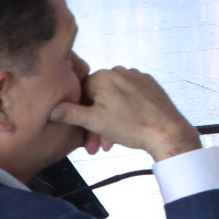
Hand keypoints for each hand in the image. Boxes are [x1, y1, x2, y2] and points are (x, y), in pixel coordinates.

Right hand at [60, 66, 202, 160]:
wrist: (167, 131)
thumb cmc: (132, 126)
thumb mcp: (95, 122)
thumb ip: (70, 113)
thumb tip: (51, 109)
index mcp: (103, 76)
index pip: (80, 93)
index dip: (78, 115)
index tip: (82, 135)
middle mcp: (119, 71)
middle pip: (98, 98)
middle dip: (95, 123)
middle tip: (96, 146)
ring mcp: (136, 77)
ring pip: (113, 100)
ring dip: (108, 121)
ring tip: (110, 143)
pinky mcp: (149, 85)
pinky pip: (129, 98)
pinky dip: (123, 112)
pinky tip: (125, 129)